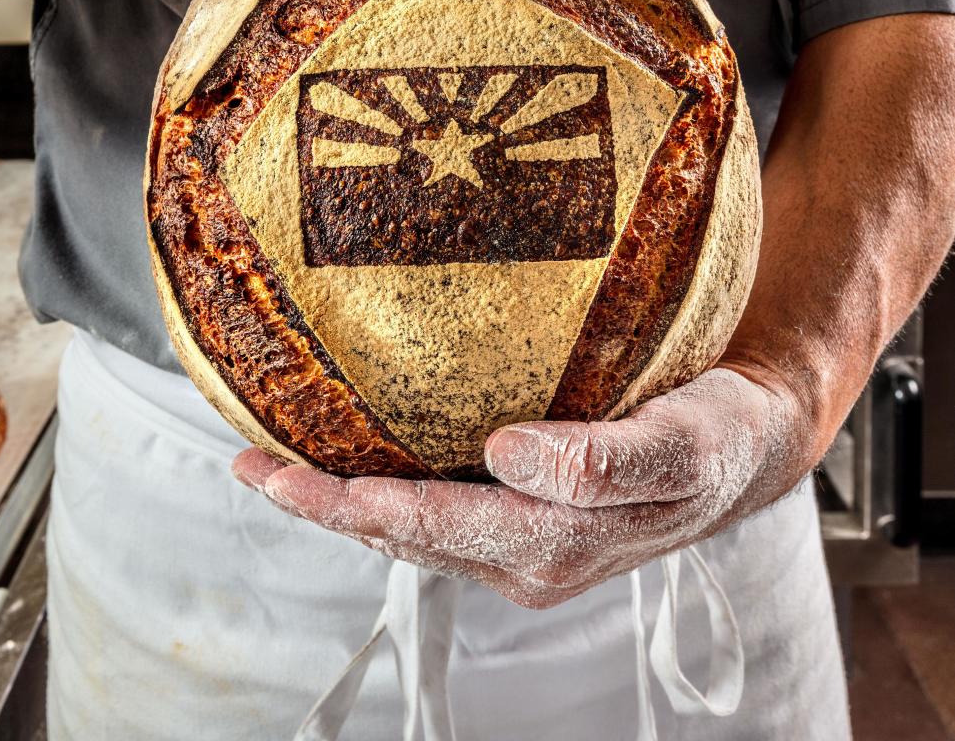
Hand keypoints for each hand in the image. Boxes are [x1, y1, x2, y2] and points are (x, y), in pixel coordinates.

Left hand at [232, 364, 811, 608]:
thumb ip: (603, 459)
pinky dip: (386, 490)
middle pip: (405, 536)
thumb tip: (508, 453)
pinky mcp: (524, 517)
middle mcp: (528, 556)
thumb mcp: (680, 447)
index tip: (282, 476)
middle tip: (250, 466)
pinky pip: (439, 509)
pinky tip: (357, 462)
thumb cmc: (715, 437)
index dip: (352, 505)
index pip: (432, 527)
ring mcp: (523, 542)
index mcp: (555, 545)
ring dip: (344, 502)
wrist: (743, 446)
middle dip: (325, 506)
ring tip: (276, 466)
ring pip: (414, 529)